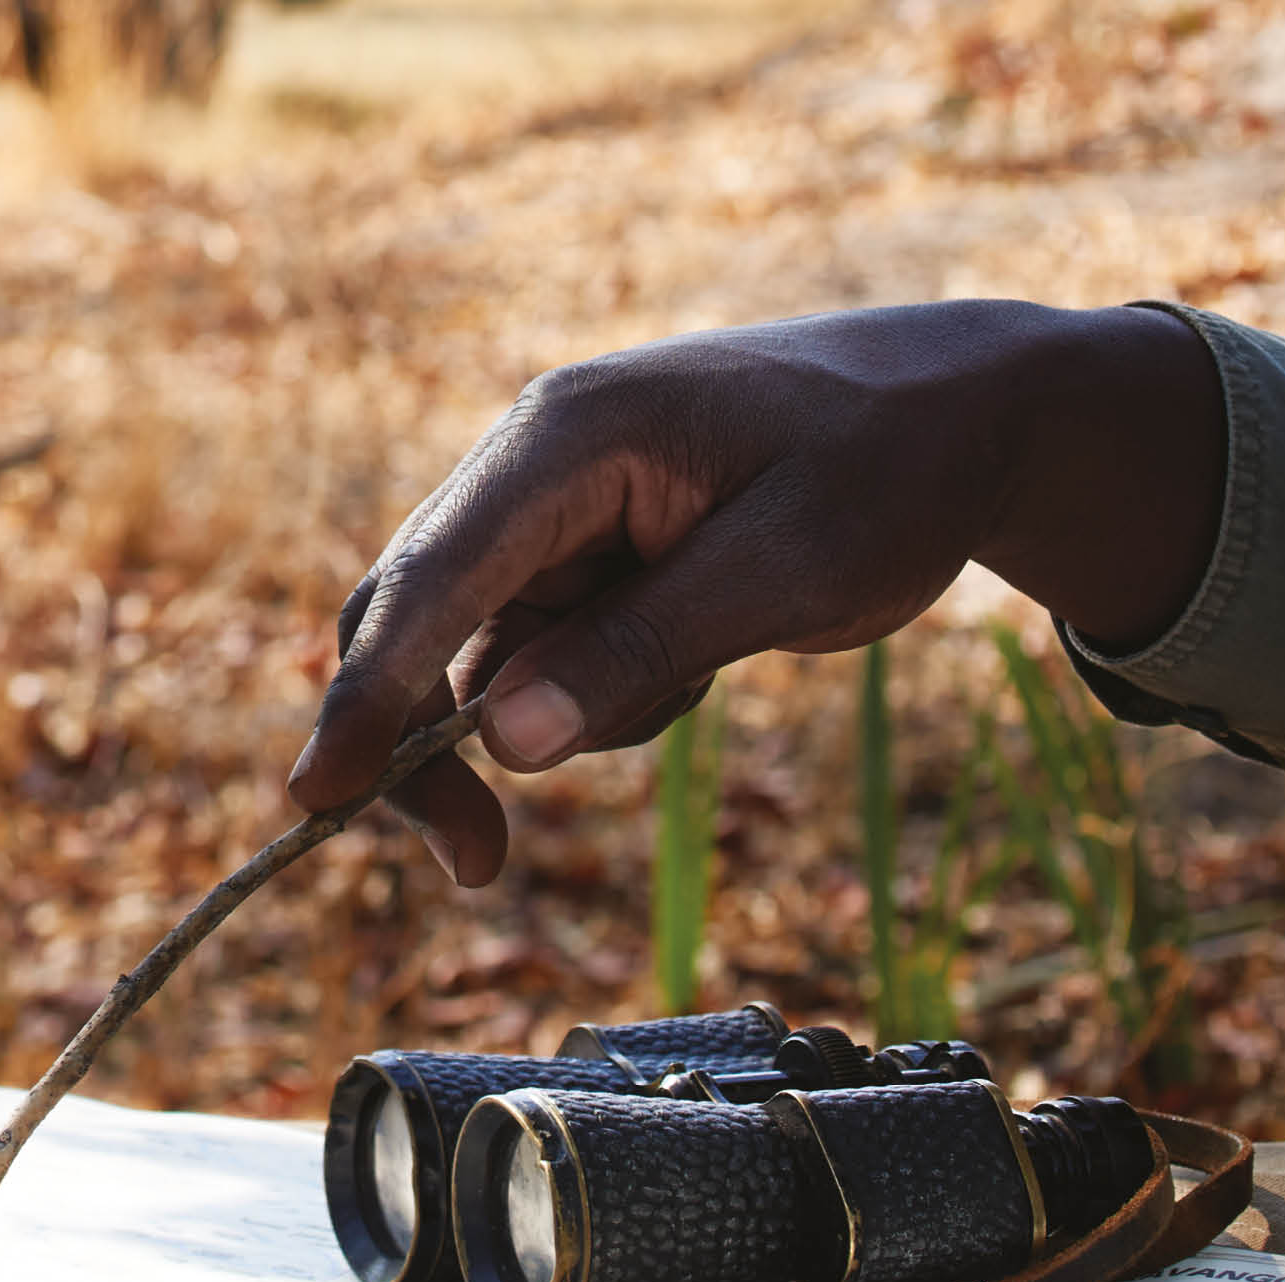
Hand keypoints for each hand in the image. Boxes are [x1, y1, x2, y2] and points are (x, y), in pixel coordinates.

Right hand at [288, 300, 1223, 885]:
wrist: (969, 414)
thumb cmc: (891, 466)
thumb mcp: (787, 567)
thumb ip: (640, 650)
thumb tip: (506, 744)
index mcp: (567, 438)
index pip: (433, 578)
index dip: (366, 691)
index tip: (315, 794)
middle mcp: (533, 470)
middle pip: (417, 626)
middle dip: (431, 746)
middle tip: (477, 864)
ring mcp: (554, 518)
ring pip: (485, 663)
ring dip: (560, 718)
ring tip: (701, 678)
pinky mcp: (584, 562)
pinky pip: (546, 666)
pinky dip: (604, 699)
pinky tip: (702, 657)